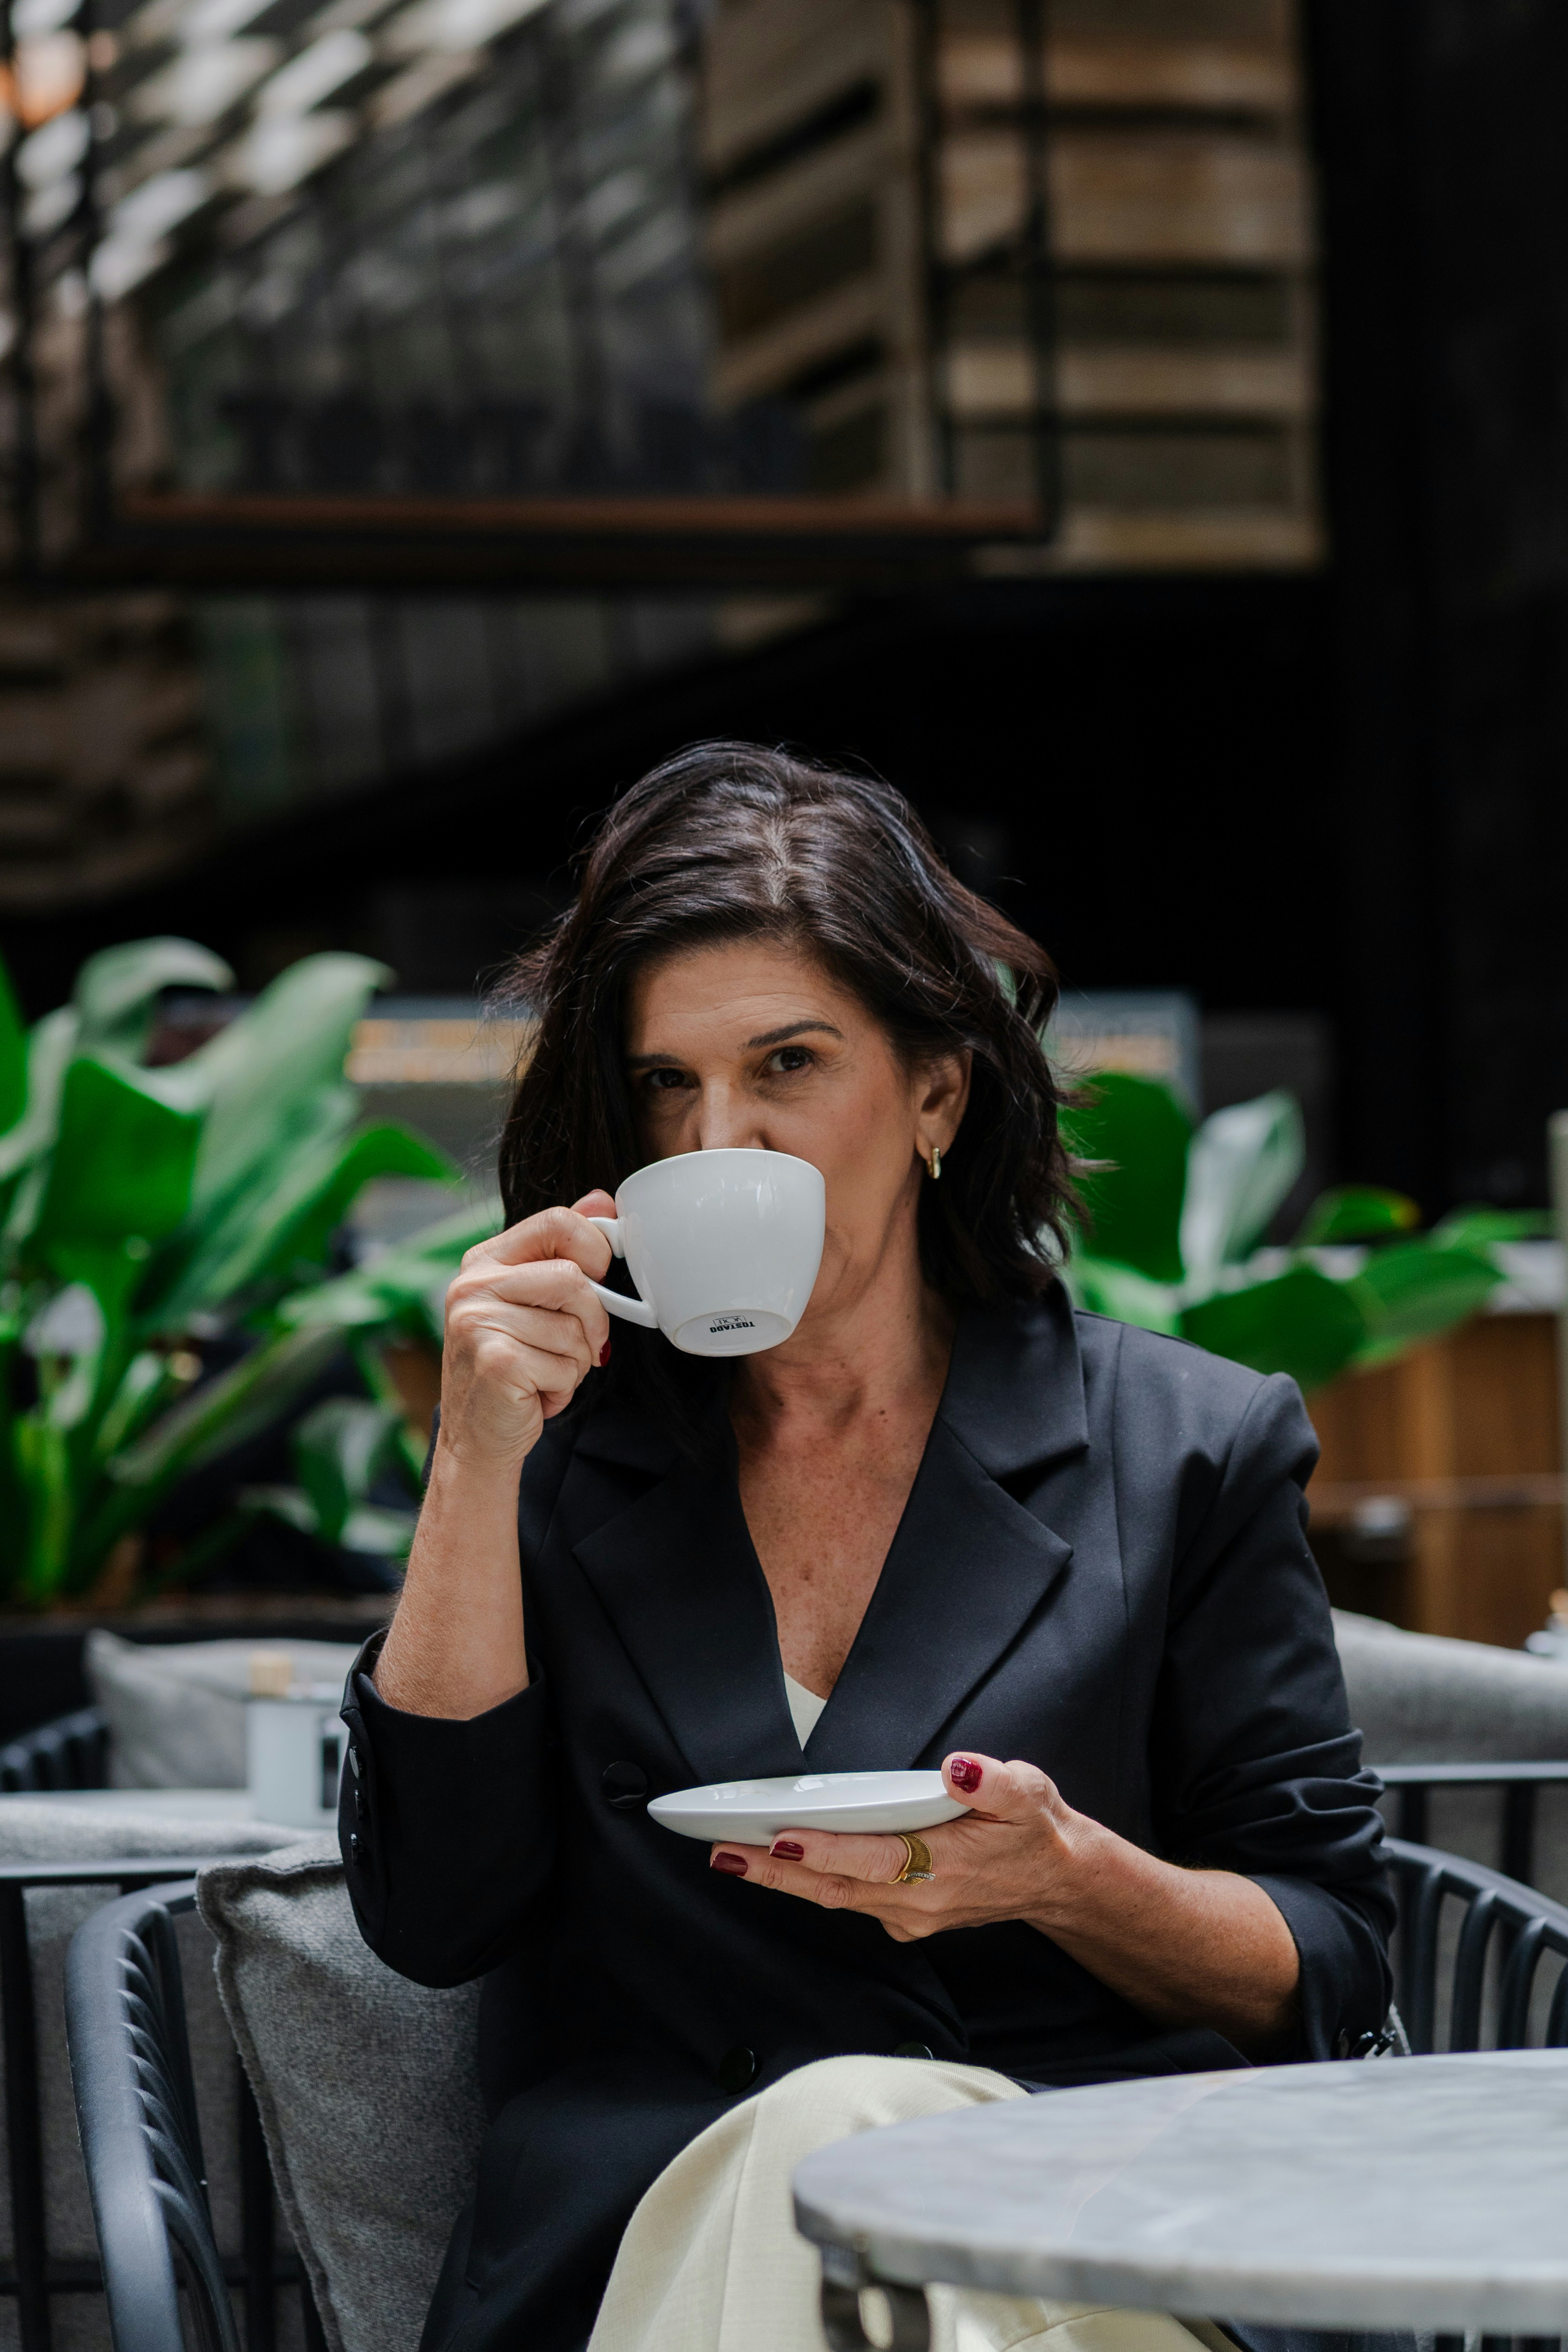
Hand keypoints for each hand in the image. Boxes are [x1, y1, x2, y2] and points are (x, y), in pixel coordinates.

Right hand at [437, 1193, 615, 1471]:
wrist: (477, 1438)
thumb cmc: (512, 1368)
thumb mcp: (534, 1302)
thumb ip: (563, 1250)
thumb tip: (601, 1200)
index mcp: (484, 1261)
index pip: (557, 1221)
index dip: (594, 1250)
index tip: (597, 1278)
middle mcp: (473, 1285)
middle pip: (574, 1278)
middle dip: (591, 1321)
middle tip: (576, 1346)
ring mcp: (478, 1322)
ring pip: (575, 1327)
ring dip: (575, 1361)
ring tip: (544, 1372)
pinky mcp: (495, 1362)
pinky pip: (566, 1365)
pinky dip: (563, 1387)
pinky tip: (535, 1393)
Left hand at [707, 1752, 1085, 1942]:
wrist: (1057, 1880)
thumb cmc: (1036, 1830)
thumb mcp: (1029, 1793)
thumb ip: (993, 1780)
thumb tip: (957, 1768)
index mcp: (945, 1868)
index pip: (873, 1858)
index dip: (825, 1850)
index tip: (781, 1838)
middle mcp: (919, 1901)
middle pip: (836, 1886)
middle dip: (775, 1871)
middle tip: (721, 1852)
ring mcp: (909, 1916)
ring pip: (834, 1898)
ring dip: (781, 1879)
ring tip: (729, 1857)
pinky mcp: (904, 1917)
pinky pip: (846, 1900)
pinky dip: (808, 1883)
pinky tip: (773, 1865)